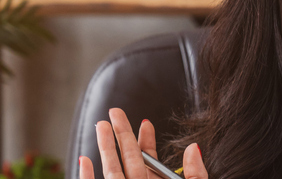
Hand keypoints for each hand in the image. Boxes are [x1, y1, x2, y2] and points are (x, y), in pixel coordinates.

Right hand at [78, 108, 209, 178]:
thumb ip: (196, 175)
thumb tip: (194, 148)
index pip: (149, 160)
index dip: (146, 140)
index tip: (146, 122)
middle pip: (128, 159)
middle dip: (121, 134)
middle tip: (115, 111)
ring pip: (111, 171)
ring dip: (104, 148)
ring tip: (101, 125)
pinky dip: (86, 177)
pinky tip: (84, 160)